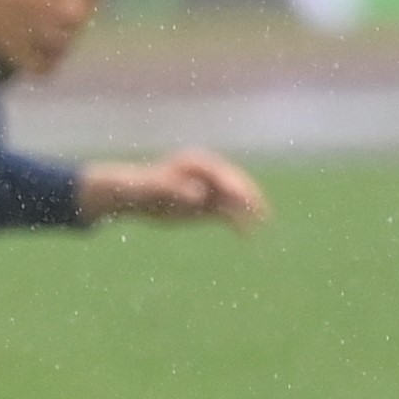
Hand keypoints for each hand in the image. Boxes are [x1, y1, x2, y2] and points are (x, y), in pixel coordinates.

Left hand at [88, 148, 268, 228]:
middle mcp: (209, 174)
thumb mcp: (157, 189)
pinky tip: (246, 236)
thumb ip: (177, 190)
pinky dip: (239, 222)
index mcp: (197, 163)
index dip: (233, 186)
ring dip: (249, 211)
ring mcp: (211, 189)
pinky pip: (229, 213)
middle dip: (249, 197)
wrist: (137, 198)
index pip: (222, 174)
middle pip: (235, 184)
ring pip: (236, 200)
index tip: (242, 199)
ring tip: (261, 225)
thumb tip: (197, 195)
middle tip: (261, 212)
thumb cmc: (144, 189)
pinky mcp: (210, 204)